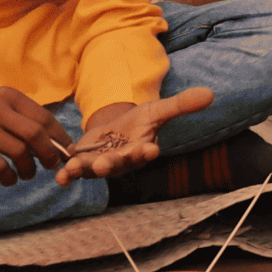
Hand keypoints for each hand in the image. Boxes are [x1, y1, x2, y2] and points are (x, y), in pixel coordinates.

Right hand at [0, 86, 75, 183]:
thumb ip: (24, 120)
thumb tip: (57, 144)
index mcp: (9, 97)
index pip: (44, 117)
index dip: (60, 138)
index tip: (66, 152)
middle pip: (36, 134)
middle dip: (49, 154)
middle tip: (51, 166)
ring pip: (19, 152)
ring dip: (29, 168)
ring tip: (27, 174)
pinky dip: (9, 177)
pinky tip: (9, 179)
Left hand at [57, 84, 217, 183]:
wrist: (117, 128)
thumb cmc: (140, 121)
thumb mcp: (157, 109)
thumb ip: (181, 104)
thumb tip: (211, 94)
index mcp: (141, 149)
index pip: (146, 152)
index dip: (146, 152)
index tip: (150, 150)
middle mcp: (122, 161)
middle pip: (118, 164)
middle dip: (111, 164)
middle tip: (104, 164)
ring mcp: (102, 164)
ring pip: (94, 170)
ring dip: (84, 170)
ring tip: (74, 169)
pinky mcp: (84, 162)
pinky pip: (75, 172)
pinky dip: (67, 175)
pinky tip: (60, 177)